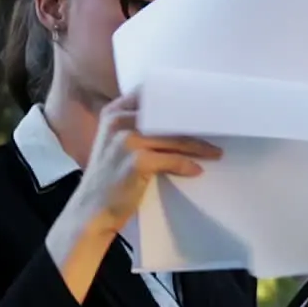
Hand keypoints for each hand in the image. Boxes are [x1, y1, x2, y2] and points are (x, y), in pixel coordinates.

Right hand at [73, 93, 221, 233]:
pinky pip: (174, 159)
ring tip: (215, 152)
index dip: (176, 98)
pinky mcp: (138, 161)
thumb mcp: (115, 145)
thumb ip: (136, 128)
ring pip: (175, 138)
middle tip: (216, 128)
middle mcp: (119, 121)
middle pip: (168, 115)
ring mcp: (128, 140)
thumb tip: (178, 123)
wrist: (91, 211)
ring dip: (199, 147)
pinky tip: (197, 170)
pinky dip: (188, 165)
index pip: (151, 94)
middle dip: (194, 122)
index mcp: (114, 113)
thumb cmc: (108, 180)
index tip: (198, 105)